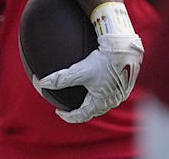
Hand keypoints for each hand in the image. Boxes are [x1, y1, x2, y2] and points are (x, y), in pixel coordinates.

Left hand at [36, 3, 143, 122]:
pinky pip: (110, 90)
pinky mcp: (125, 82)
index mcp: (101, 102)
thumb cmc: (103, 62)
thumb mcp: (79, 71)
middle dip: (81, 110)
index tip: (59, 112)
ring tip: (83, 93)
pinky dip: (100, 91)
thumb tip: (43, 83)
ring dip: (92, 100)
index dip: (69, 116)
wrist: (125, 50)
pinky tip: (97, 80)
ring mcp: (120, 92)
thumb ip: (60, 79)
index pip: (82, 115)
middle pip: (94, 110)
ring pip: (103, 101)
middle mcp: (112, 100)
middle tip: (70, 106)